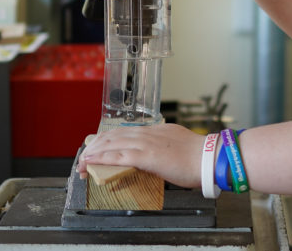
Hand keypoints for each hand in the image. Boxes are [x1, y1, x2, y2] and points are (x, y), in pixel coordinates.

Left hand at [77, 123, 204, 188]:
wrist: (209, 158)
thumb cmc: (199, 158)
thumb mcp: (177, 147)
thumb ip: (163, 150)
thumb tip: (155, 160)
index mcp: (156, 131)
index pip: (125, 132)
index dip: (108, 140)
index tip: (99, 147)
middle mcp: (148, 133)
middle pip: (114, 135)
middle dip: (96, 146)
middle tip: (85, 156)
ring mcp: (146, 143)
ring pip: (112, 144)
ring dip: (94, 153)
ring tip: (82, 161)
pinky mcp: (146, 156)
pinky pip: (118, 156)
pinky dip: (102, 158)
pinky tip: (92, 161)